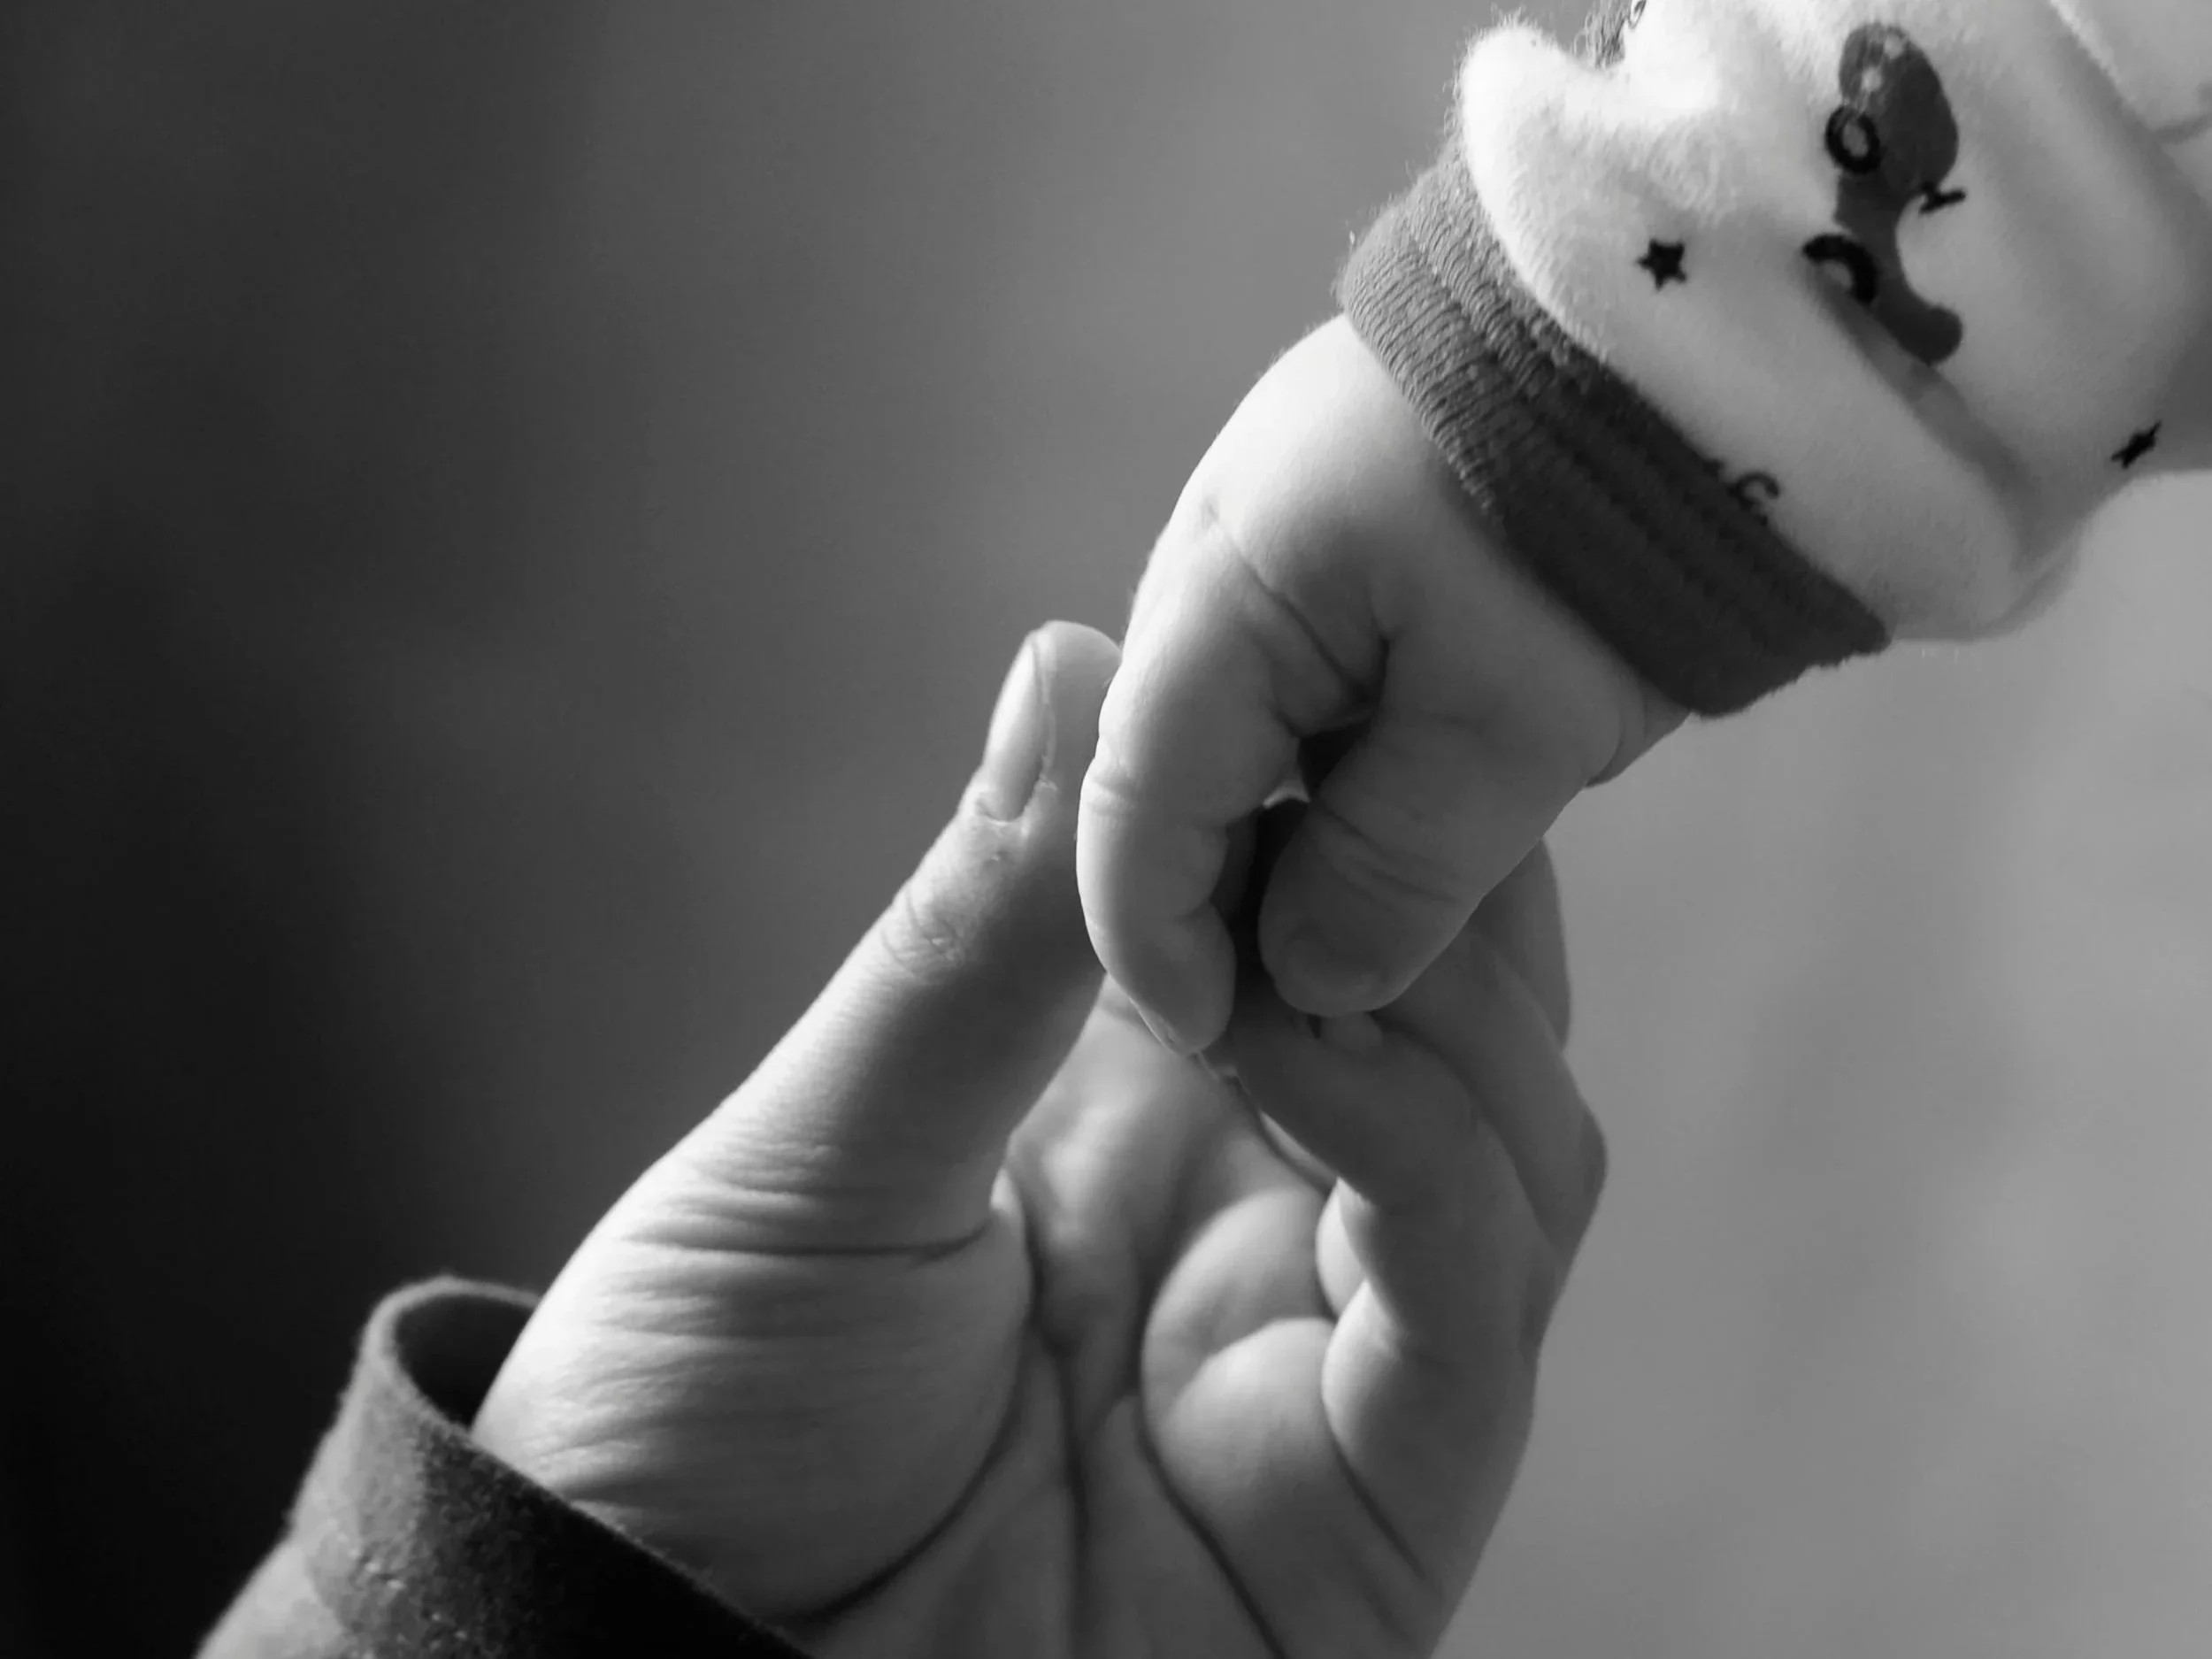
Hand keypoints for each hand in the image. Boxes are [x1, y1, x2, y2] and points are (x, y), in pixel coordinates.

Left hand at [472, 620, 1609, 1657]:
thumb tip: (1066, 653)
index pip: (1331, 928)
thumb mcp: (822, 1153)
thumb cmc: (697, 1419)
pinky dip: (1424, 1151)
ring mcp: (1330, 1367)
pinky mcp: (1371, 1510)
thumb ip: (969, 939)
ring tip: (1289, 922)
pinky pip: (1468, 1302)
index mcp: (1144, 1120)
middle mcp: (1263, 1226)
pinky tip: (1307, 1051)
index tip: (1315, 671)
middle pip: (1465, 1018)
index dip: (1347, 802)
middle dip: (1429, 877)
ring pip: (1518, 1143)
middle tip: (1357, 763)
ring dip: (1436, 998)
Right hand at [1077, 315, 1682, 1055]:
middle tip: (1302, 1011)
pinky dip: (1337, 769)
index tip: (1220, 1043)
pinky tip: (1405, 821)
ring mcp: (1278, 531)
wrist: (1710, 315)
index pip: (1134, 812)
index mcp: (1221, 597)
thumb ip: (1391, 873)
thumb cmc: (1606, 519)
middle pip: (1173, 774)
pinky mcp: (1348, 525)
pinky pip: (1305, 681)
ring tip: (1365, 932)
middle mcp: (1215, 559)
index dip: (1161, 946)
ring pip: (1243, 734)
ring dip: (1288, 837)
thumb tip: (1305, 983)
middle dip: (1222, 900)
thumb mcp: (1509, 728)